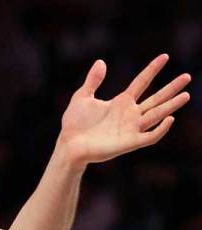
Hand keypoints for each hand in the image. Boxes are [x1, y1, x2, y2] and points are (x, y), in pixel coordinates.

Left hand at [59, 55, 189, 165]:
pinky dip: (160, 129)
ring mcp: (131, 128)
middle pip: (156, 99)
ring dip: (172, 106)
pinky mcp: (130, 142)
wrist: (69, 145)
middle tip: (187, 76)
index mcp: (121, 102)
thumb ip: (93, 81)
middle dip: (171, 88)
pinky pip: (150, 136)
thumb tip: (101, 62)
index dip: (152, 69)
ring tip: (186, 95)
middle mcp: (130, 114)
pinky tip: (169, 119)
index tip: (165, 56)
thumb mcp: (82, 97)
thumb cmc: (75, 124)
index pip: (142, 82)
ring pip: (157, 115)